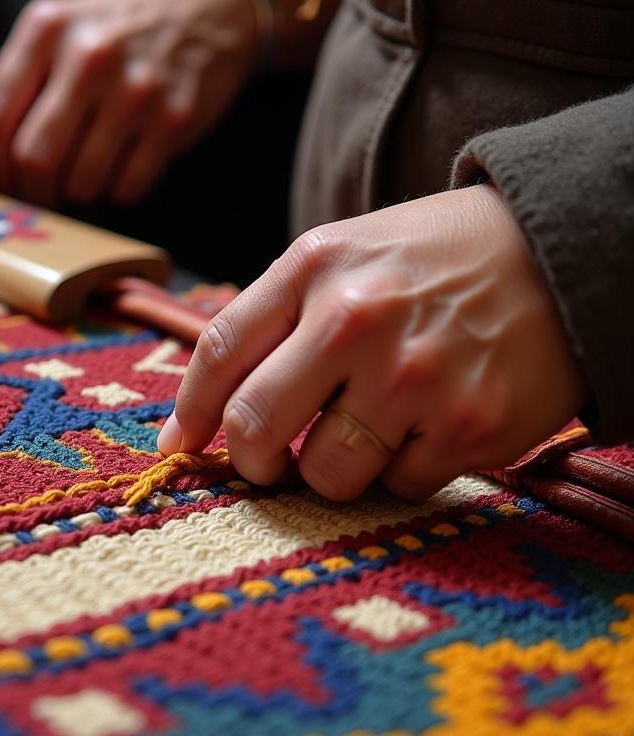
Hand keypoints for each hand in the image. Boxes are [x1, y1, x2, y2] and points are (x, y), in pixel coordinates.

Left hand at [0, 0, 258, 205]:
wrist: (213, 8)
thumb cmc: (125, 26)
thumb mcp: (63, 26)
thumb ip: (22, 77)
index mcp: (47, 27)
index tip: (0, 183)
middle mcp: (89, 55)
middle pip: (33, 158)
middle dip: (31, 193)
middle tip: (39, 199)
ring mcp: (135, 90)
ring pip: (81, 181)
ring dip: (78, 193)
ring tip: (86, 173)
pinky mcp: (173, 120)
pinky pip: (127, 187)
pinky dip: (118, 191)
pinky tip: (123, 167)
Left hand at [160, 185, 587, 500]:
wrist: (557, 250)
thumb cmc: (430, 261)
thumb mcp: (342, 255)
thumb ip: (268, 322)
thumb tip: (191, 421)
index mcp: (315, 267)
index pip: (219, 351)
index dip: (190, 412)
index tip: (179, 447)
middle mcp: (356, 319)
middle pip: (255, 427)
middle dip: (251, 461)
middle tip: (268, 462)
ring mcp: (416, 376)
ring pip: (327, 475)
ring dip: (334, 470)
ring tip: (367, 430)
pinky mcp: (472, 425)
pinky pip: (402, 486)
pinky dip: (403, 470)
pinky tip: (427, 426)